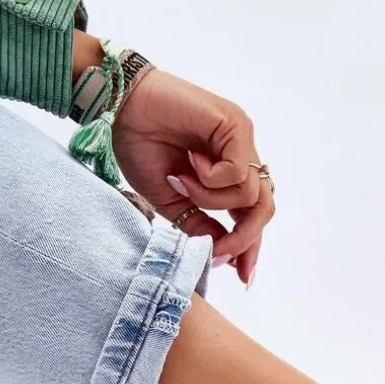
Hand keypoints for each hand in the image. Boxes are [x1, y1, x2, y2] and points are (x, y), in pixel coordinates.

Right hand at [112, 69, 273, 284]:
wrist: (120, 108)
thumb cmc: (140, 145)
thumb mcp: (171, 200)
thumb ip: (198, 225)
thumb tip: (220, 254)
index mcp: (227, 175)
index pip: (252, 215)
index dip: (250, 246)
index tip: (242, 275)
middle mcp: (240, 157)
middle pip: (263, 209)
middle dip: (244, 237)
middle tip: (217, 252)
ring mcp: (241, 140)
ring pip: (251, 195)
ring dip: (213, 200)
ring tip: (184, 182)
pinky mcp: (237, 125)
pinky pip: (239, 173)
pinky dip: (212, 179)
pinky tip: (191, 163)